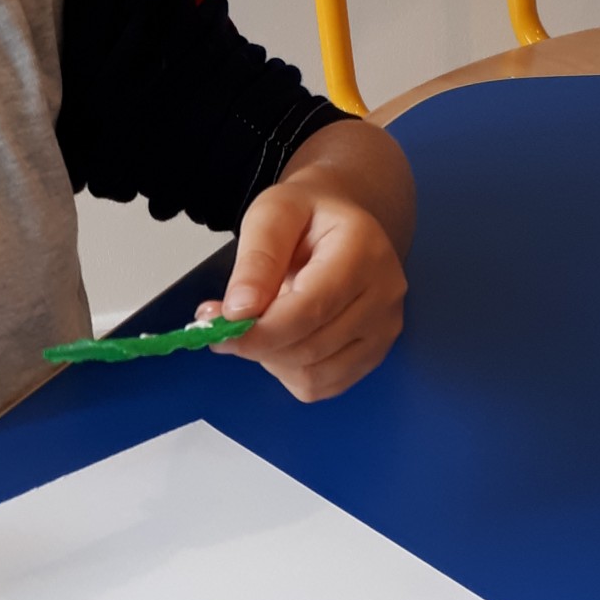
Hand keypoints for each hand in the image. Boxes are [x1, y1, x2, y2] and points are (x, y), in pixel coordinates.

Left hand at [199, 122, 411, 402]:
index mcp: (364, 252)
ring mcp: (384, 331)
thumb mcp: (273, 213)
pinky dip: (289, 371)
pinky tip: (282, 337)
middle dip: (256, 342)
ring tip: (260, 321)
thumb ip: (257, 259)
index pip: (311, 309)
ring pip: (312, 375)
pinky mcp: (373, 355)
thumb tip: (238, 310)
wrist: (343, 222)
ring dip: (271, 358)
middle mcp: (384, 297)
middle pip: (309, 347)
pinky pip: (320, 385)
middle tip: (220, 321)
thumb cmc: (308, 215)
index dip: (260, 330)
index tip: (215, 327)